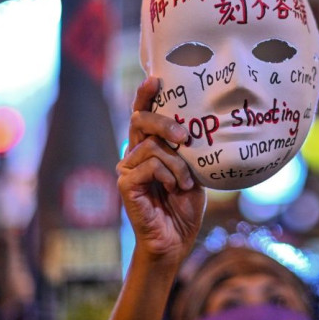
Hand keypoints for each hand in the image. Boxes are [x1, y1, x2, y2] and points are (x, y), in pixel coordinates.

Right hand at [117, 77, 205, 262]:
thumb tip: (194, 127)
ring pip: (153, 147)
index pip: (143, 116)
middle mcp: (134, 154)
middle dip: (163, 121)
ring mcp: (127, 168)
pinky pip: (150, 165)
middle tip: (183, 135)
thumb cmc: (184, 206)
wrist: (175, 241)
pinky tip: (174, 188)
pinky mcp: (125, 184)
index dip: (145, 96)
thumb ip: (187, 151)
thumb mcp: (193, 172)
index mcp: (149, 148)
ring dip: (177, 164)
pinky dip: (169, 175)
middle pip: (141, 121)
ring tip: (185, 182)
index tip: (154, 78)